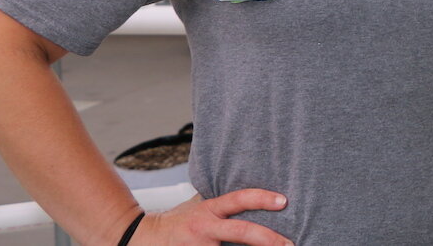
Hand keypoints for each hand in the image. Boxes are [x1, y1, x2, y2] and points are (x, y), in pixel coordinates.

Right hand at [132, 189, 291, 245]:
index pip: (239, 199)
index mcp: (209, 211)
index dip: (262, 198)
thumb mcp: (198, 207)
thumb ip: (222, 204)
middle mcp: (206, 229)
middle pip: (242, 231)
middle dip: (268, 239)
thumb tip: (251, 192)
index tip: (284, 200)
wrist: (142, 238)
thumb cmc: (177, 223)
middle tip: (290, 244)